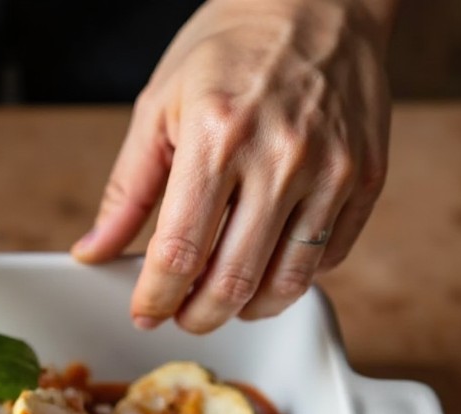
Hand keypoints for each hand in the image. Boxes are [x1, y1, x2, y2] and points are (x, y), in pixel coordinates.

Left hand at [71, 0, 395, 332]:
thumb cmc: (230, 49)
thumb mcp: (159, 107)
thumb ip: (127, 191)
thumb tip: (93, 253)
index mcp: (216, 137)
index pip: (180, 252)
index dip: (155, 298)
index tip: (144, 313)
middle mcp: (280, 157)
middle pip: (232, 282)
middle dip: (196, 316)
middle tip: (180, 315)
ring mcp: (332, 170)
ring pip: (286, 284)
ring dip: (246, 309)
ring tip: (222, 299)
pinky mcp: (367, 178)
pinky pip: (327, 259)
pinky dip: (291, 277)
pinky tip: (266, 264)